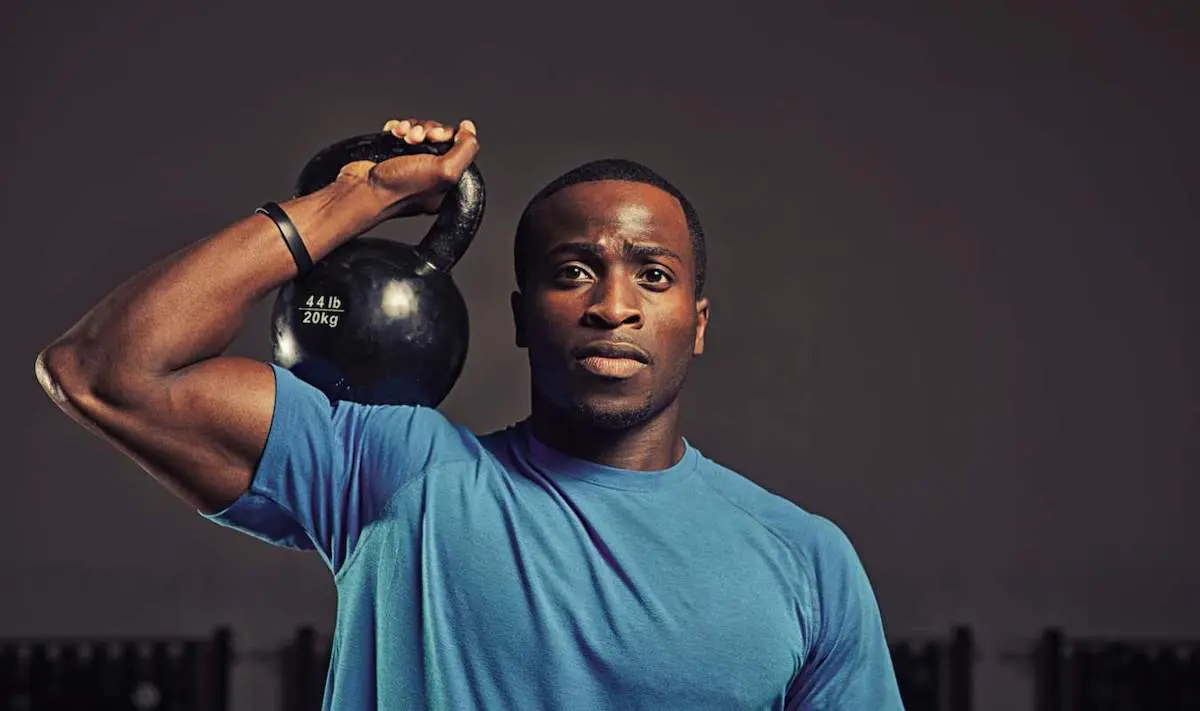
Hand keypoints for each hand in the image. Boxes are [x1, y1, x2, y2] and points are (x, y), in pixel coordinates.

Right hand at [336, 117, 479, 219]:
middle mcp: (428, 175)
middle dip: (427, 129)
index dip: (449, 136)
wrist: (362, 189)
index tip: (437, 136)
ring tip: (402, 133)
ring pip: (419, 133)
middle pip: (438, 138)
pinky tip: (393, 131)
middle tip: (417, 136)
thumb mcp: (445, 171)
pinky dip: (398, 128)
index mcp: (445, 184)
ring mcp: (409, 164)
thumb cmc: (400, 188)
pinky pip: (401, 133)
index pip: (458, 150)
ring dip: (412, 127)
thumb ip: (466, 149)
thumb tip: (469, 129)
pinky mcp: (392, 155)